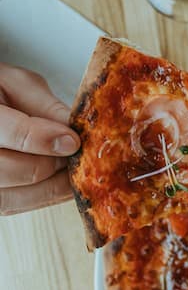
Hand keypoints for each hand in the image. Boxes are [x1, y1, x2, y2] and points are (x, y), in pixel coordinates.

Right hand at [0, 64, 78, 214]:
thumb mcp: (18, 84)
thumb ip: (45, 106)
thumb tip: (76, 131)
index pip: (7, 132)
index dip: (42, 139)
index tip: (72, 141)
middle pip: (9, 171)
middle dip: (50, 165)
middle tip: (78, 156)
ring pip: (10, 198)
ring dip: (50, 188)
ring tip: (75, 173)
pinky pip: (12, 205)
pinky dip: (42, 197)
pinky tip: (63, 184)